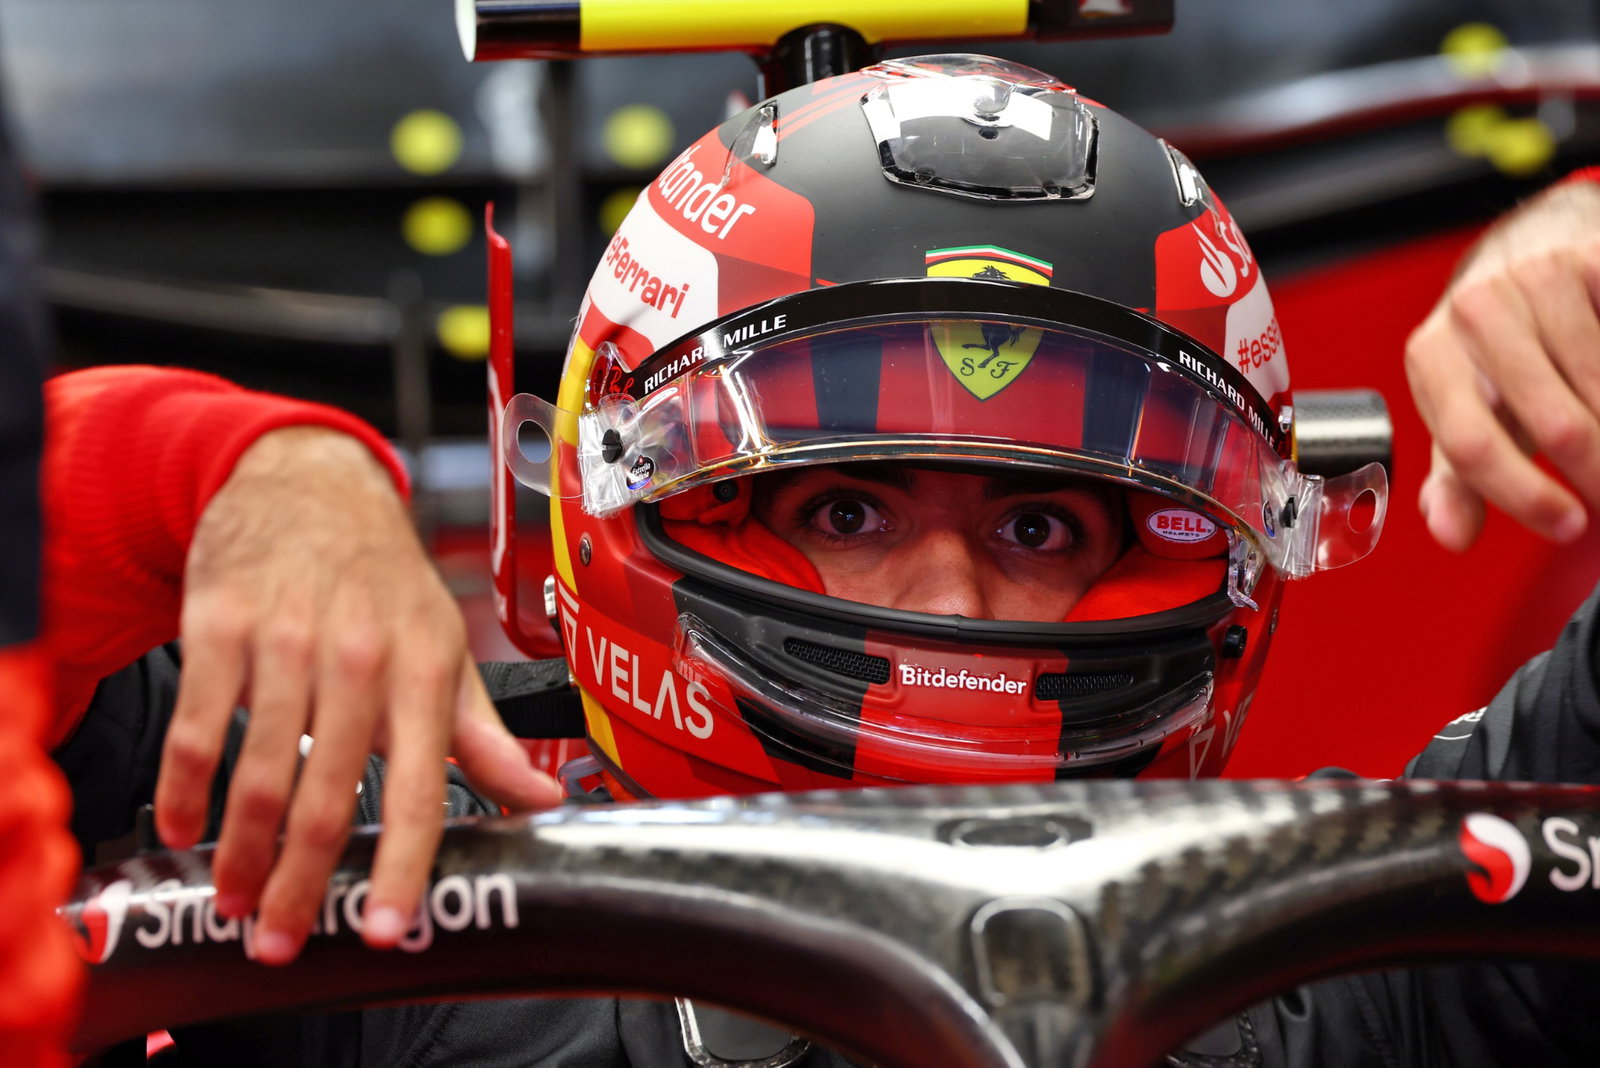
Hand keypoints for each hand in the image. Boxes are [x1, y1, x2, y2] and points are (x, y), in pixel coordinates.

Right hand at [152, 427, 561, 963]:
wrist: (310, 486)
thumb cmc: (384, 581)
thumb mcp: (446, 650)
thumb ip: (486, 737)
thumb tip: (545, 800)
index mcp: (424, 672)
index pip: (423, 789)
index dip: (403, 866)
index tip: (387, 927)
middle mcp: (359, 657)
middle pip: (326, 796)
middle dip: (299, 882)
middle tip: (278, 938)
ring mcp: (287, 640)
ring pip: (257, 772)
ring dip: (239, 852)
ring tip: (233, 897)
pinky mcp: (221, 625)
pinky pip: (196, 726)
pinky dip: (185, 789)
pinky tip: (186, 827)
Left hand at [1405, 178, 1599, 550]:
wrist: (1535, 251)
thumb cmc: (1498, 351)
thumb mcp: (1466, 409)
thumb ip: (1457, 477)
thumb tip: (1451, 535)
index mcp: (1431, 355)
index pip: (1472, 444)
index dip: (1524, 495)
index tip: (1567, 525)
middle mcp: (1475, 311)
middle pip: (1553, 424)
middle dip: (1597, 474)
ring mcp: (1536, 279)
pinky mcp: (1592, 258)